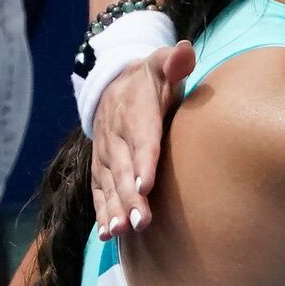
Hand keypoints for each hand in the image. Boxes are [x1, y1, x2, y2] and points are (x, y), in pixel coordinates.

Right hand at [90, 40, 194, 238]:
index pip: (141, 137)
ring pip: (108, 184)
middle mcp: (115, 134)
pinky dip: (101, 211)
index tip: (147, 185)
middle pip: (122, 168)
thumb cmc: (151, 80)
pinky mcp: (99, 167)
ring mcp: (104, 153)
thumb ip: (174, 61)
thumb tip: (186, 51)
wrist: (113, 84)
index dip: (142, 161)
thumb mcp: (161, 63)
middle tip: (141, 221)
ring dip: (114, 208)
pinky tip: (107, 233)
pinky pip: (98, 190)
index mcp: (135, 111)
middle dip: (129, 196)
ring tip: (122, 231)